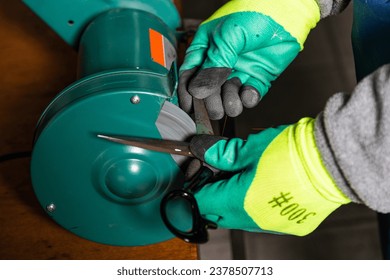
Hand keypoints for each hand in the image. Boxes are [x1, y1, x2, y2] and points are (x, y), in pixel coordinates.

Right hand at [179, 0, 319, 119]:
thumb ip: (213, 65)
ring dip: (230, 102)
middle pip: (209, 89)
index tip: (190, 107)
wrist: (288, 10)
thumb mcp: (227, 37)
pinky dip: (249, 98)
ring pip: (229, 94)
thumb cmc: (255, 12)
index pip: (191, 72)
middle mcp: (222, 60)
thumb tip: (198, 91)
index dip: (188, 91)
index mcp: (207, 47)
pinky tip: (248, 95)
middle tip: (216, 108)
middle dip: (211, 101)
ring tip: (233, 104)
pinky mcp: (259, 76)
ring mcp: (240, 69)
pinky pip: (250, 93)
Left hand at [190, 118, 350, 235]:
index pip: (201, 202)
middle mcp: (252, 220)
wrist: (331, 161)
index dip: (197, 188)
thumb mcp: (250, 148)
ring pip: (241, 218)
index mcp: (237, 201)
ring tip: (248, 179)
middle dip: (215, 196)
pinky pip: (264, 220)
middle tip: (224, 174)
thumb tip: (204, 151)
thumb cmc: (291, 153)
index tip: (202, 175)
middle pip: (219, 214)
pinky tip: (268, 188)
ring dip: (236, 202)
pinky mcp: (290, 226)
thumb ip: (222, 154)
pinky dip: (259, 207)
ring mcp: (272, 226)